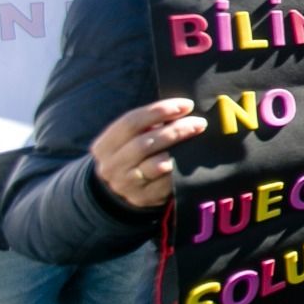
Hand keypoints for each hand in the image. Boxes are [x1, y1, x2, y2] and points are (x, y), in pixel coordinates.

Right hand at [90, 98, 206, 208]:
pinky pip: (166, 183)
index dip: (158, 111)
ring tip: (198, 137)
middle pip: (145, 143)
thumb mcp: (130, 138)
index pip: (130, 122)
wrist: (121, 189)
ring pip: (156, 164)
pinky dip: (181, 169)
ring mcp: (126, 184)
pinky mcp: (143, 198)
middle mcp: (111, 166)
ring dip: (180, 149)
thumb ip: (148, 124)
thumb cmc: (132, 154)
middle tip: (199, 122)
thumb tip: (182, 108)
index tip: (186, 105)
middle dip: (175, 130)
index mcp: (104, 146)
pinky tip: (193, 159)